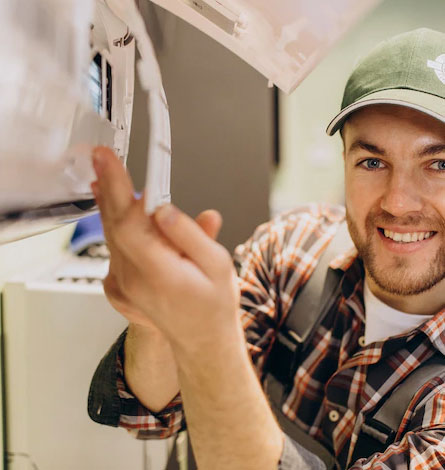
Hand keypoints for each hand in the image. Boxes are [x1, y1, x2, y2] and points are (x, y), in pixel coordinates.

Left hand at [91, 147, 240, 354]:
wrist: (202, 339)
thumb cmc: (213, 304)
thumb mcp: (217, 265)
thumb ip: (190, 234)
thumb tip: (163, 209)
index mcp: (159, 272)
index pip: (129, 222)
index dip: (117, 188)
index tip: (109, 161)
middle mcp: (134, 279)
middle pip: (113, 224)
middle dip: (108, 187)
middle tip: (103, 159)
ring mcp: (123, 285)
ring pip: (111, 235)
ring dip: (109, 204)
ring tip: (108, 178)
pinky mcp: (120, 286)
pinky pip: (113, 249)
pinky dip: (114, 226)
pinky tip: (118, 213)